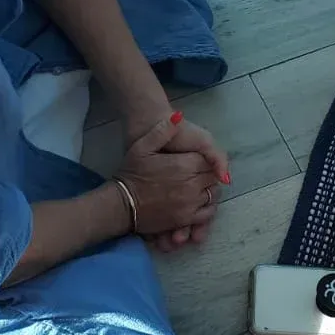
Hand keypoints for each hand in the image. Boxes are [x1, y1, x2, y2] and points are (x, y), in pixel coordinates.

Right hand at [115, 114, 218, 240]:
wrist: (121, 204)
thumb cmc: (132, 172)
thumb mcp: (142, 145)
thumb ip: (163, 130)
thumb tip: (178, 115)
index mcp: (185, 164)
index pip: (209, 161)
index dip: (205, 160)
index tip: (197, 160)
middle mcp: (192, 184)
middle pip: (212, 178)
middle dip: (208, 175)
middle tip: (197, 173)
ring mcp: (191, 204)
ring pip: (212, 195)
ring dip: (208, 190)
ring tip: (198, 187)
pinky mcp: (186, 219)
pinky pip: (207, 213)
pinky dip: (207, 207)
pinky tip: (198, 202)